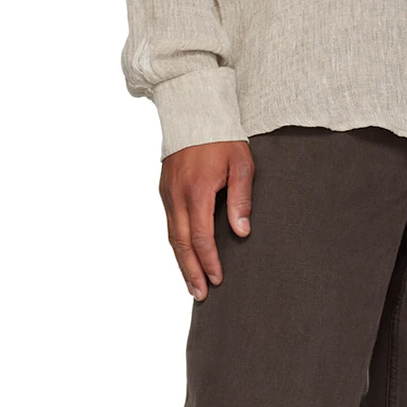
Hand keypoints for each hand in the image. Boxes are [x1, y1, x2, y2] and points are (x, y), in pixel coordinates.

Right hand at [159, 140, 254, 299]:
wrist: (193, 110)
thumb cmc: (223, 136)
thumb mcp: (242, 163)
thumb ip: (241, 198)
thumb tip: (241, 232)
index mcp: (196, 191)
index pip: (201, 237)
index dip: (209, 261)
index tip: (218, 280)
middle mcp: (176, 195)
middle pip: (181, 244)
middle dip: (190, 271)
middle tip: (199, 295)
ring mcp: (167, 192)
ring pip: (171, 236)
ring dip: (181, 261)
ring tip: (191, 283)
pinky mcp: (164, 189)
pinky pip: (169, 223)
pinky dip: (176, 243)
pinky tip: (185, 255)